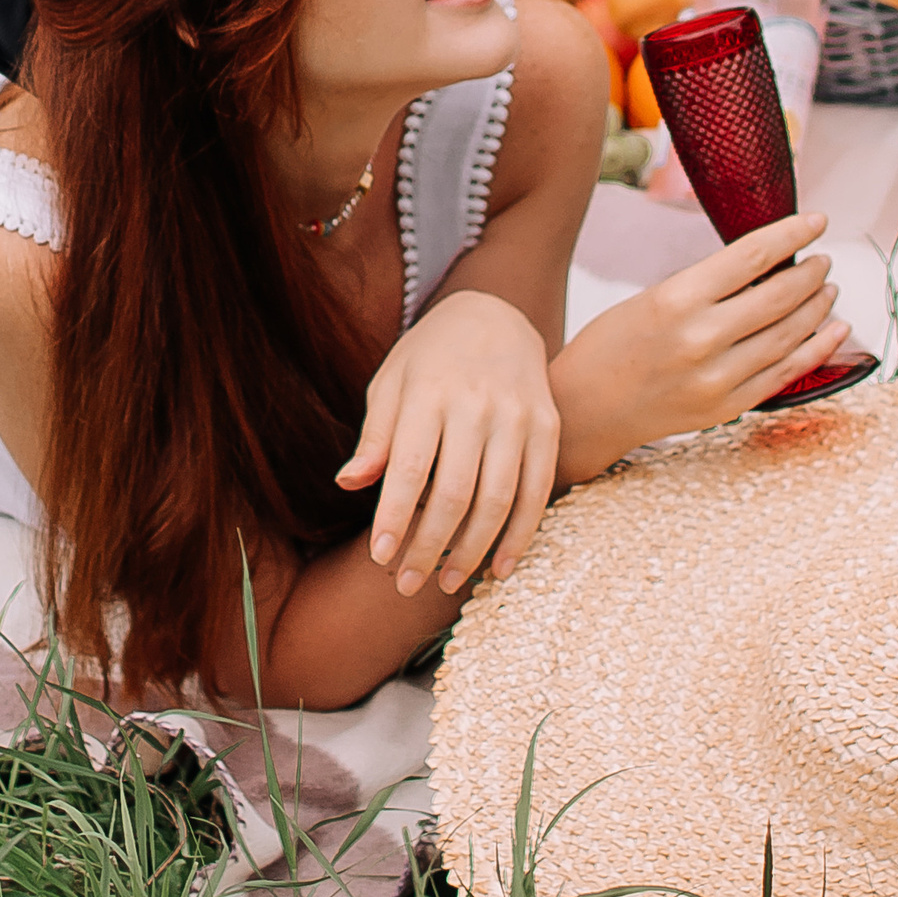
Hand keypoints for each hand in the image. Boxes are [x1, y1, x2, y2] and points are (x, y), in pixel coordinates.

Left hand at [337, 290, 560, 600]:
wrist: (495, 313)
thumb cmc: (429, 357)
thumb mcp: (392, 382)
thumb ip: (376, 435)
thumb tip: (350, 484)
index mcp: (429, 392)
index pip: (410, 467)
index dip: (394, 517)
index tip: (378, 557)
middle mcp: (476, 404)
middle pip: (454, 492)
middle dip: (429, 546)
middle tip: (407, 584)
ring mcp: (517, 416)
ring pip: (498, 499)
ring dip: (472, 550)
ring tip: (447, 582)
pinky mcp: (547, 427)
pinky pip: (536, 492)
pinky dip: (519, 536)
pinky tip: (499, 568)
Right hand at [553, 213, 847, 481]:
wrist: (585, 408)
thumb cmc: (611, 345)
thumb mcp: (651, 298)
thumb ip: (706, 286)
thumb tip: (765, 266)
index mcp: (676, 299)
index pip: (752, 256)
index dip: (792, 234)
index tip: (816, 220)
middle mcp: (700, 338)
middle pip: (778, 296)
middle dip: (810, 272)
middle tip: (824, 257)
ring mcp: (717, 378)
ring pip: (788, 334)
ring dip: (817, 307)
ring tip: (829, 287)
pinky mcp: (727, 407)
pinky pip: (785, 374)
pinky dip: (816, 349)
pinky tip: (834, 329)